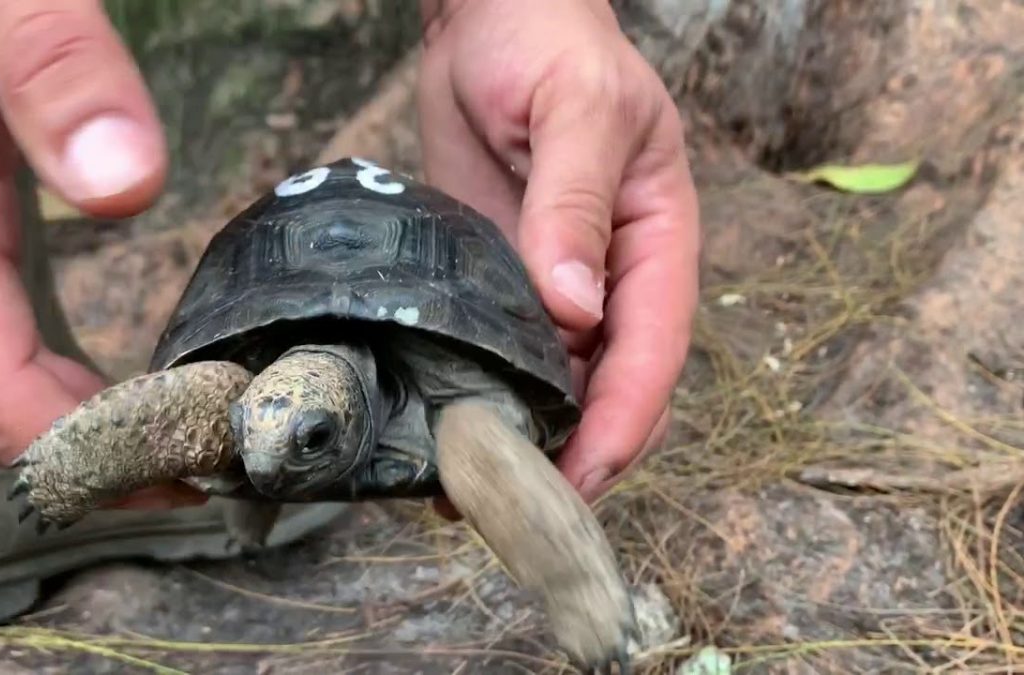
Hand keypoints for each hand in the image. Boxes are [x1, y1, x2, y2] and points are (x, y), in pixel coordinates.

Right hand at [0, 1, 198, 506]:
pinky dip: (72, 388)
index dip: (78, 449)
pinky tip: (136, 388)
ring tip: (195, 440)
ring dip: (93, 431)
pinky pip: (0, 340)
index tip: (186, 462)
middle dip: (100, 457)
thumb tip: (124, 185)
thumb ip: (51, 64)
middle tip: (216, 461)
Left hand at [418, 0, 700, 502]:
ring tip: (467, 490)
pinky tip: (443, 431)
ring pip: (554, 388)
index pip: (654, 352)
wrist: (490, 19)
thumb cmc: (550, 46)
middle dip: (575, 455)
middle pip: (611, 391)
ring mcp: (553, 290)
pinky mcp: (497, 286)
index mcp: (657, 244)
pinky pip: (498, 357)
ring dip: (523, 441)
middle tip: (514, 507)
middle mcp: (611, 281)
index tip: (580, 478)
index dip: (624, 423)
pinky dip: (480, 398)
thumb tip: (573, 310)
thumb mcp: (577, 112)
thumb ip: (574, 208)